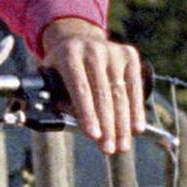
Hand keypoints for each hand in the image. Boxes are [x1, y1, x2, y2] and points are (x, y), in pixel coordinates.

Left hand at [43, 18, 148, 154]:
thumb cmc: (61, 68)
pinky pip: (135, 88)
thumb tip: (74, 124)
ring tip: (121, 146)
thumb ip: (59, 100)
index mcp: (69, 55)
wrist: (77, 38)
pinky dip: (136, 110)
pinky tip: (136, 128)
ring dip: (122, 124)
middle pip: (102, 94)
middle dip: (107, 125)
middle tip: (108, 149)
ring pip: (120, 94)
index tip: (93, 135)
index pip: (80, 89)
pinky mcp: (129, 55)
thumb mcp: (51, 79)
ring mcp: (113, 51)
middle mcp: (92, 51)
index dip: (87, 113)